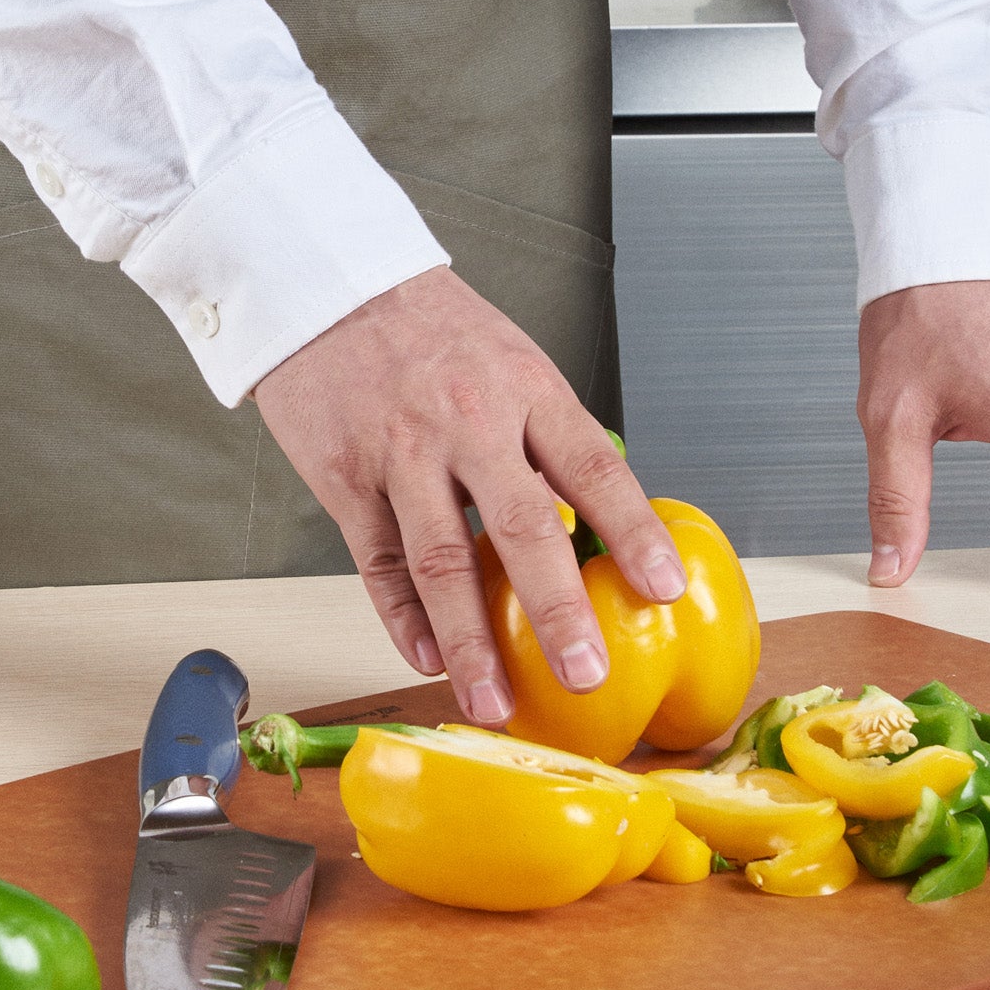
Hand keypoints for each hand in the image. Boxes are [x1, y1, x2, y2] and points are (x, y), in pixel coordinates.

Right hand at [252, 266, 687, 722]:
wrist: (327, 287)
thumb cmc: (431, 330)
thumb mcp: (511, 360)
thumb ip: (547, 436)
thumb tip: (598, 524)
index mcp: (524, 388)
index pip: (593, 468)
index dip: (632, 532)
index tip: (661, 589)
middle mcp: (468, 421)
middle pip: (522, 527)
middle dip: (557, 611)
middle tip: (586, 675)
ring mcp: (402, 452)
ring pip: (441, 563)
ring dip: (471, 644)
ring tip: (493, 702)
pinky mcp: (344, 478)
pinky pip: (379, 563)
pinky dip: (403, 620)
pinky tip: (428, 659)